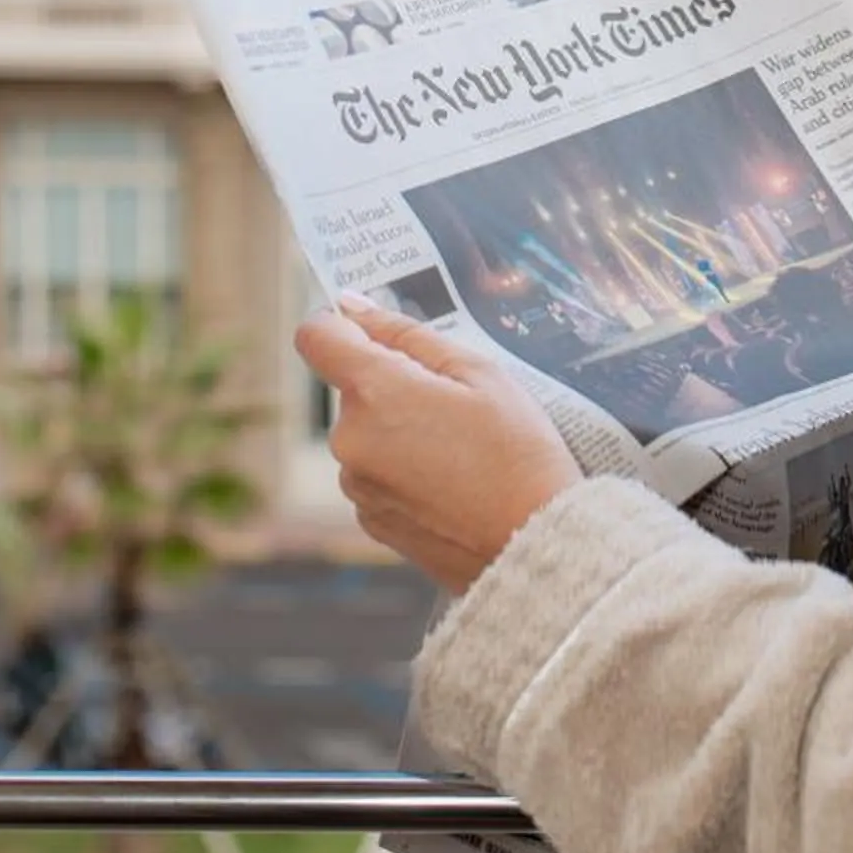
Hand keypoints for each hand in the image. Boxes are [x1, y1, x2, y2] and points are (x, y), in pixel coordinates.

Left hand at [294, 297, 582, 594]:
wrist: (536, 545)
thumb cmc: (517, 452)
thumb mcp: (478, 372)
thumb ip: (407, 334)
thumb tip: (353, 307)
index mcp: (373, 393)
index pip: (317, 336)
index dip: (342, 324)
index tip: (376, 332)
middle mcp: (350, 440)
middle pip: (354, 389)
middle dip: (395, 386)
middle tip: (458, 405)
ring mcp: (358, 486)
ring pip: (368, 433)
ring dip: (401, 431)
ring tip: (463, 451)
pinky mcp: (372, 522)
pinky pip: (378, 475)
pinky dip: (406, 471)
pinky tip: (454, 484)